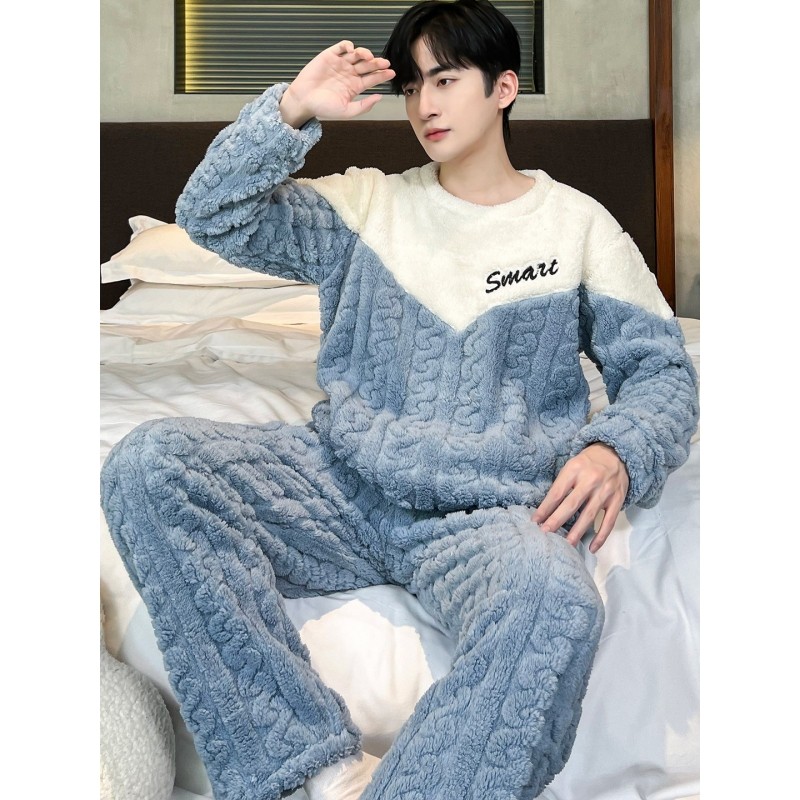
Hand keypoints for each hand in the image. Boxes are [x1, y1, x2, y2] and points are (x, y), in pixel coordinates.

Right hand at [279, 40, 395, 126]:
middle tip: (385, 63)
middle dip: (377, 63)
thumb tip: (379, 97)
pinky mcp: (330, 56)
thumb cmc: (323, 108)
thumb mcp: (346, 111)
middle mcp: (349, 74)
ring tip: (369, 57)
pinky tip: (353, 49)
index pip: (372, 79)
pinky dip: (348, 46)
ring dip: (365, 54)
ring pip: (356, 55)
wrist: (304, 101)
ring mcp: (340, 64)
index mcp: (354, 86)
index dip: (382, 75)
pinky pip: (342, 47)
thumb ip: (363, 106)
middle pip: (367, 65)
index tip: (392, 73)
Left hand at [532, 443, 628, 552]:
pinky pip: (609, 521)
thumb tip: (547, 509)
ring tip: (566, 545)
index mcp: (575, 469)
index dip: (545, 508)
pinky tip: (592, 548)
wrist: (616, 454)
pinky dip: (601, 536)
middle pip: (571, 504)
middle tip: (545, 533)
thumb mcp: (571, 466)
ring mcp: (605, 491)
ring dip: (577, 532)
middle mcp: (590, 480)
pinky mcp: (617, 500)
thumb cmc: (588, 463)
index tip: (535, 521)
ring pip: (589, 515)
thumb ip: (562, 484)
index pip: (557, 492)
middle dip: (557, 520)